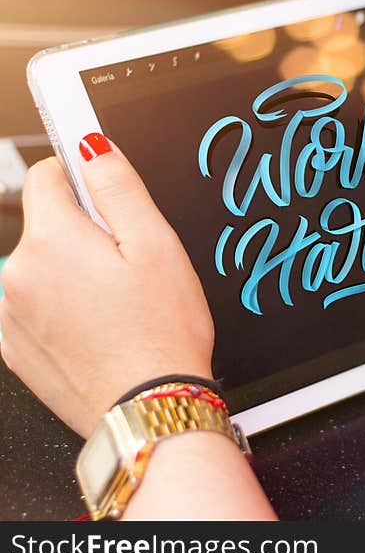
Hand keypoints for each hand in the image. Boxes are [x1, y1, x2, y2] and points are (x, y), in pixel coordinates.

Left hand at [0, 134, 213, 436]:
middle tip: (128, 266)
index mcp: (51, 240)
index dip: (81, 176)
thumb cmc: (162, 332)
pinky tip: (97, 327)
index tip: (100, 185)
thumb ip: (118, 186)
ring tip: (116, 304)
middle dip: (84, 234)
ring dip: (72, 273)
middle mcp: (17, 274)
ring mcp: (10, 314)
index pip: (47, 176)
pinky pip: (34, 307)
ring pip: (42, 268)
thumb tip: (92, 146)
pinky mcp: (14, 347)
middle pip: (47, 226)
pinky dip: (60, 309)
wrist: (149, 406)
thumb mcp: (157, 245)